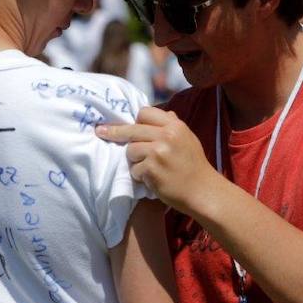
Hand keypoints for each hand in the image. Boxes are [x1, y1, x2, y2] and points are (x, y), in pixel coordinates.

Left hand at [95, 107, 220, 214]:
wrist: (202, 191)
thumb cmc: (194, 166)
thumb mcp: (188, 138)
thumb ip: (172, 125)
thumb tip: (160, 111)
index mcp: (175, 125)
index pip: (145, 112)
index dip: (137, 120)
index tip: (130, 126)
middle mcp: (166, 135)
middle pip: (132, 130)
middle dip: (115, 132)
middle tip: (100, 131)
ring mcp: (158, 152)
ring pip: (131, 150)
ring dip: (135, 160)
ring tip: (149, 168)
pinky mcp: (151, 169)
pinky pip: (134, 169)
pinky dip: (140, 176)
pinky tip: (152, 179)